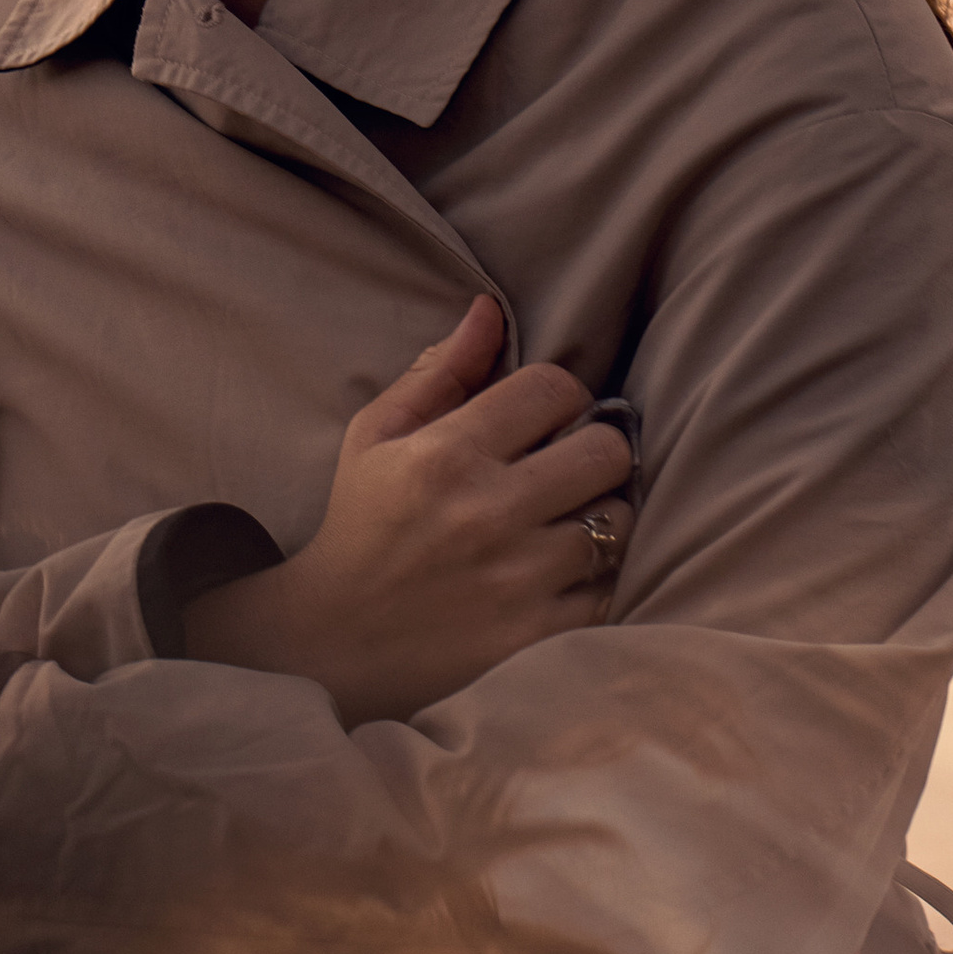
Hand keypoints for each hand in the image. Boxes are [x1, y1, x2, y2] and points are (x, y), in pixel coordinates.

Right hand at [181, 298, 632, 725]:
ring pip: (618, 520)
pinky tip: (564, 574)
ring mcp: (519, 579)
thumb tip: (489, 310)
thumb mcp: (374, 438)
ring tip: (564, 522)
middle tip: (567, 467)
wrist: (333, 643)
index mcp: (446, 455)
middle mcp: (488, 513)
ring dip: (600, 516)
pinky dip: (598, 577)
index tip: (543, 418)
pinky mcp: (538, 635)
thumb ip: (438, 373)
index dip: (557, 396)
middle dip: (593, 450)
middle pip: (605, 450)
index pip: (552, 388)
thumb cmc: (360, 526)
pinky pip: (612, 587)